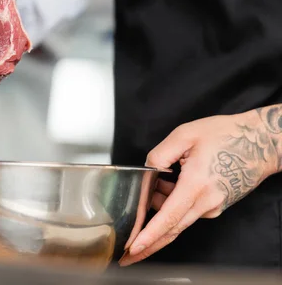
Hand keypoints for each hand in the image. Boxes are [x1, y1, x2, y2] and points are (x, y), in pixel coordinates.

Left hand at [120, 112, 277, 266]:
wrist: (259, 142)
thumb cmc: (226, 135)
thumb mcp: (185, 134)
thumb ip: (160, 154)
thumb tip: (148, 171)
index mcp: (197, 184)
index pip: (169, 218)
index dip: (150, 235)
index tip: (135, 248)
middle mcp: (206, 202)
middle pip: (172, 230)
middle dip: (148, 243)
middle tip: (128, 252)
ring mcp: (213, 207)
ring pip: (178, 219)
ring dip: (161, 209)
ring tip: (159, 181)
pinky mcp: (216, 207)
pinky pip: (188, 211)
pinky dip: (174, 203)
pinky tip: (172, 183)